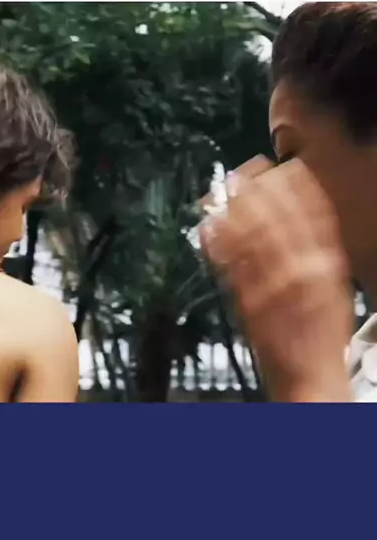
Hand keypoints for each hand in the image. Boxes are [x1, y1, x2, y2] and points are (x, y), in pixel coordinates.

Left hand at [200, 156, 353, 401]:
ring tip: (218, 191)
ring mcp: (272, 285)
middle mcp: (301, 269)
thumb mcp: (333, 283)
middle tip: (236, 173)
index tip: (273, 165)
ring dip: (230, 209)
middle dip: (251, 190)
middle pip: (273, 216)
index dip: (287, 183)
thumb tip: (298, 205)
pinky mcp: (248, 302)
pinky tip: (207, 227)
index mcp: (326, 263)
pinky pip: (229, 265)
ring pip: (248, 235)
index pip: (308, 210)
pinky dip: (217, 242)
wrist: (308, 374)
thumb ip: (317, 245)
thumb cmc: (320, 329)